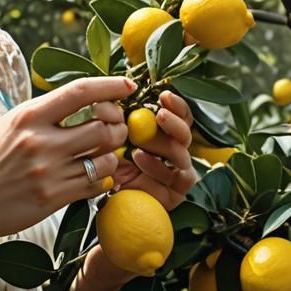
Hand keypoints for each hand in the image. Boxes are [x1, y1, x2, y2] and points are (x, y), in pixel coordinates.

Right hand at [0, 76, 134, 242]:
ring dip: (113, 154)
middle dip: (118, 125)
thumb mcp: (10, 124)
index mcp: (28, 115)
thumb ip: (44, 112)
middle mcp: (40, 141)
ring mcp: (48, 172)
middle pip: (102, 126)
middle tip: (116, 127)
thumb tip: (84, 98)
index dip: (110, 85)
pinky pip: (95, 185)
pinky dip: (103, 178)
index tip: (128, 85)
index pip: (79, 92)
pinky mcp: (52, 199)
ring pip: (105, 158)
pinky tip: (95, 174)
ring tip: (105, 152)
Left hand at [112, 90, 197, 210]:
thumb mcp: (115, 135)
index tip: (164, 96)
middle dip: (174, 123)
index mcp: (167, 134)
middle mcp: (177, 152)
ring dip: (162, 147)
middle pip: (185, 134)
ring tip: (139, 147)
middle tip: (160, 115)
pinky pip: (172, 180)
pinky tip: (139, 161)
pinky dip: (155, 170)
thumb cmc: (111, 158)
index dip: (176, 105)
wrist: (105, 191)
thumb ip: (122, 118)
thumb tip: (122, 96)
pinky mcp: (175, 194)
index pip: (181, 116)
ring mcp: (178, 174)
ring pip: (181, 156)